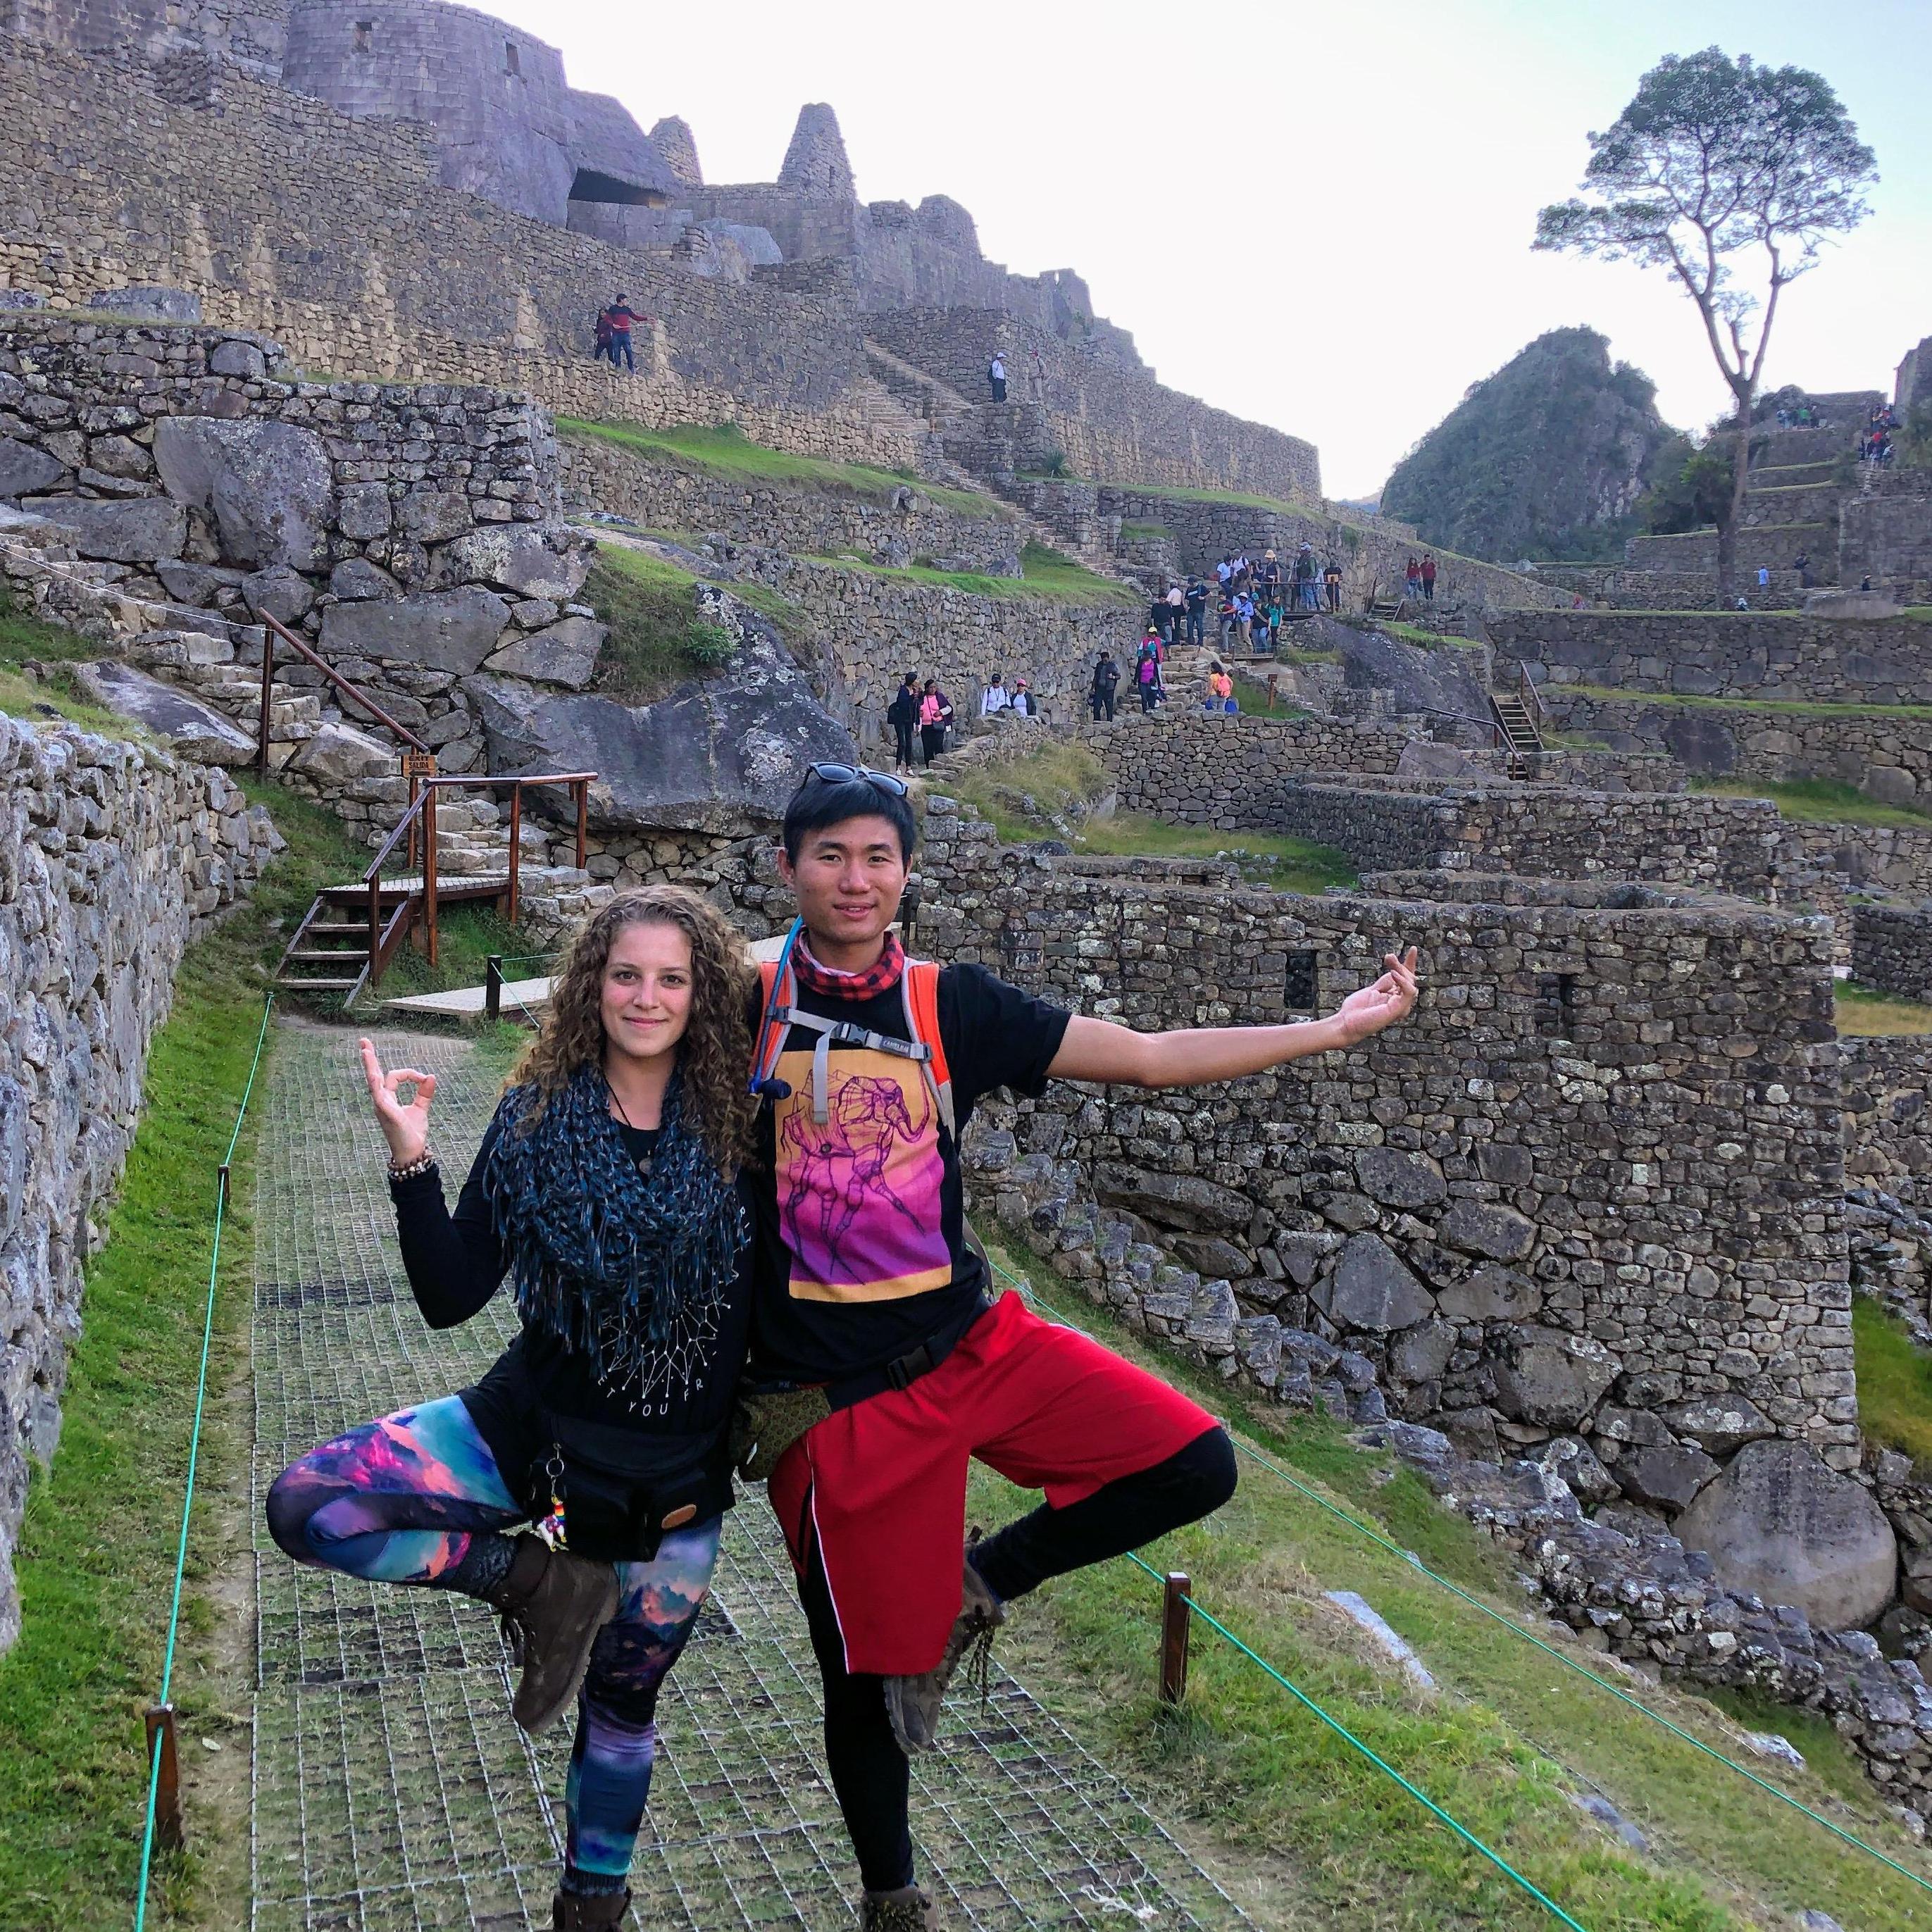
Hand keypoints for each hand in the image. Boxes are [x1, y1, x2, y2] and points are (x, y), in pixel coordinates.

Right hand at [360, 1036, 436, 1165]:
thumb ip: (424, 1093)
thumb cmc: (412, 1132)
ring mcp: (382, 1107)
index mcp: (388, 1098)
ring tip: (365, 1051)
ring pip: (374, 1083)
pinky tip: (374, 1076)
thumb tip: (431, 1076)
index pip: (394, 1077)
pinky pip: (380, 1097)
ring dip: (370, 1066)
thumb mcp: (420, 1109)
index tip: (424, 1078)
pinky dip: (378, 1086)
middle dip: (369, 1059)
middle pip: (374, 1075)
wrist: (412, 1151)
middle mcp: (382, 1100)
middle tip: (363, 1041)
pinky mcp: (387, 1113)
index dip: (410, 1073)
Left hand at [1330, 947, 1419, 1046]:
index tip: (1413, 949)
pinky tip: (1393, 973)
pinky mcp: (1399, 1010)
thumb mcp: (1373, 989)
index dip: (1411, 964)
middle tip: (1388, 957)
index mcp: (1395, 997)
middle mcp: (1401, 1002)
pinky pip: (1409, 992)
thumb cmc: (1358, 1009)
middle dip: (1400, 965)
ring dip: (1400, 970)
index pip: (1407, 978)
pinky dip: (1403, 981)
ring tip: (1389, 961)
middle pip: (1408, 978)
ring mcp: (1401, 1007)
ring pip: (1410, 983)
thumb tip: (1394, 970)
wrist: (1347, 1021)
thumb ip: (1385, 981)